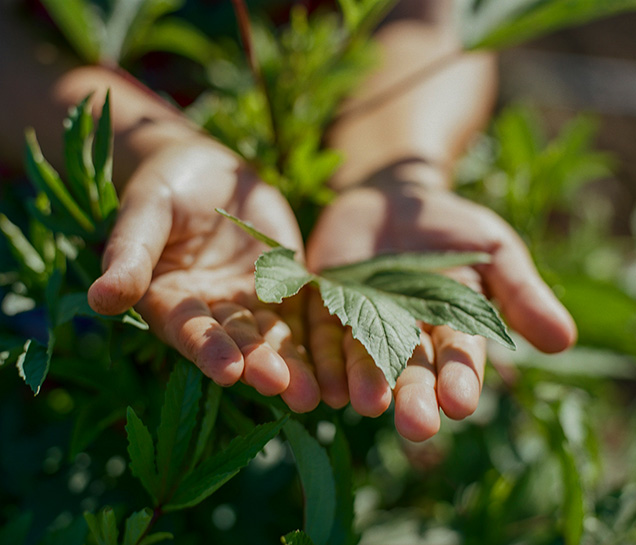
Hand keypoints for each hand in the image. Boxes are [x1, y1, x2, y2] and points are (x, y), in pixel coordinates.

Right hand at [87, 135, 319, 411]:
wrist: (207, 170)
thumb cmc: (164, 187)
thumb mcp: (145, 213)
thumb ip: (130, 254)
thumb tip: (101, 299)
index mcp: (173, 302)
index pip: (191, 331)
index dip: (209, 350)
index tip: (229, 372)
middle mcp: (214, 312)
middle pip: (241, 343)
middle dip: (264, 366)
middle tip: (290, 391)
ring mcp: (252, 301)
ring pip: (278, 336)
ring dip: (298, 364)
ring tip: (322, 393)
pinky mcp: (285, 286)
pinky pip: (307, 310)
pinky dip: (324, 334)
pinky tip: (347, 358)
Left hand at [306, 170, 575, 439]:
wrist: (391, 197)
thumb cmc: (449, 225)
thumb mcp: (493, 248)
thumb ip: (520, 292)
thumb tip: (563, 340)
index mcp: (449, 327)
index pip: (458, 357)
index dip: (460, 378)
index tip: (461, 401)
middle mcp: (404, 335)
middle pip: (409, 369)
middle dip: (413, 395)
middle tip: (416, 425)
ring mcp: (360, 321)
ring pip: (361, 357)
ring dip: (363, 382)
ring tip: (365, 404)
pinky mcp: (323, 304)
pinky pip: (319, 332)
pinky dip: (321, 357)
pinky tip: (323, 383)